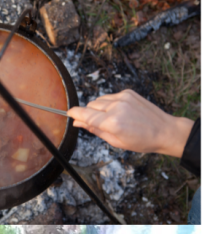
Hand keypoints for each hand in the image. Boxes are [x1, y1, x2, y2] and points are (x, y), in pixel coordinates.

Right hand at [67, 90, 193, 157]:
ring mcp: (123, 97)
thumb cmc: (141, 140)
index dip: (74, 114)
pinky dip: (108, 104)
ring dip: (98, 108)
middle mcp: (116, 106)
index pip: (85, 114)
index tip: (68, 113)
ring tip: (110, 119)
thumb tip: (78, 123)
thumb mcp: (114, 141)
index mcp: (112, 122)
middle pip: (91, 105)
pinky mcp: (128, 92)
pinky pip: (110, 97)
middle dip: (88, 114)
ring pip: (99, 100)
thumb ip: (94, 129)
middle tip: (95, 124)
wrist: (164, 130)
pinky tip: (118, 112)